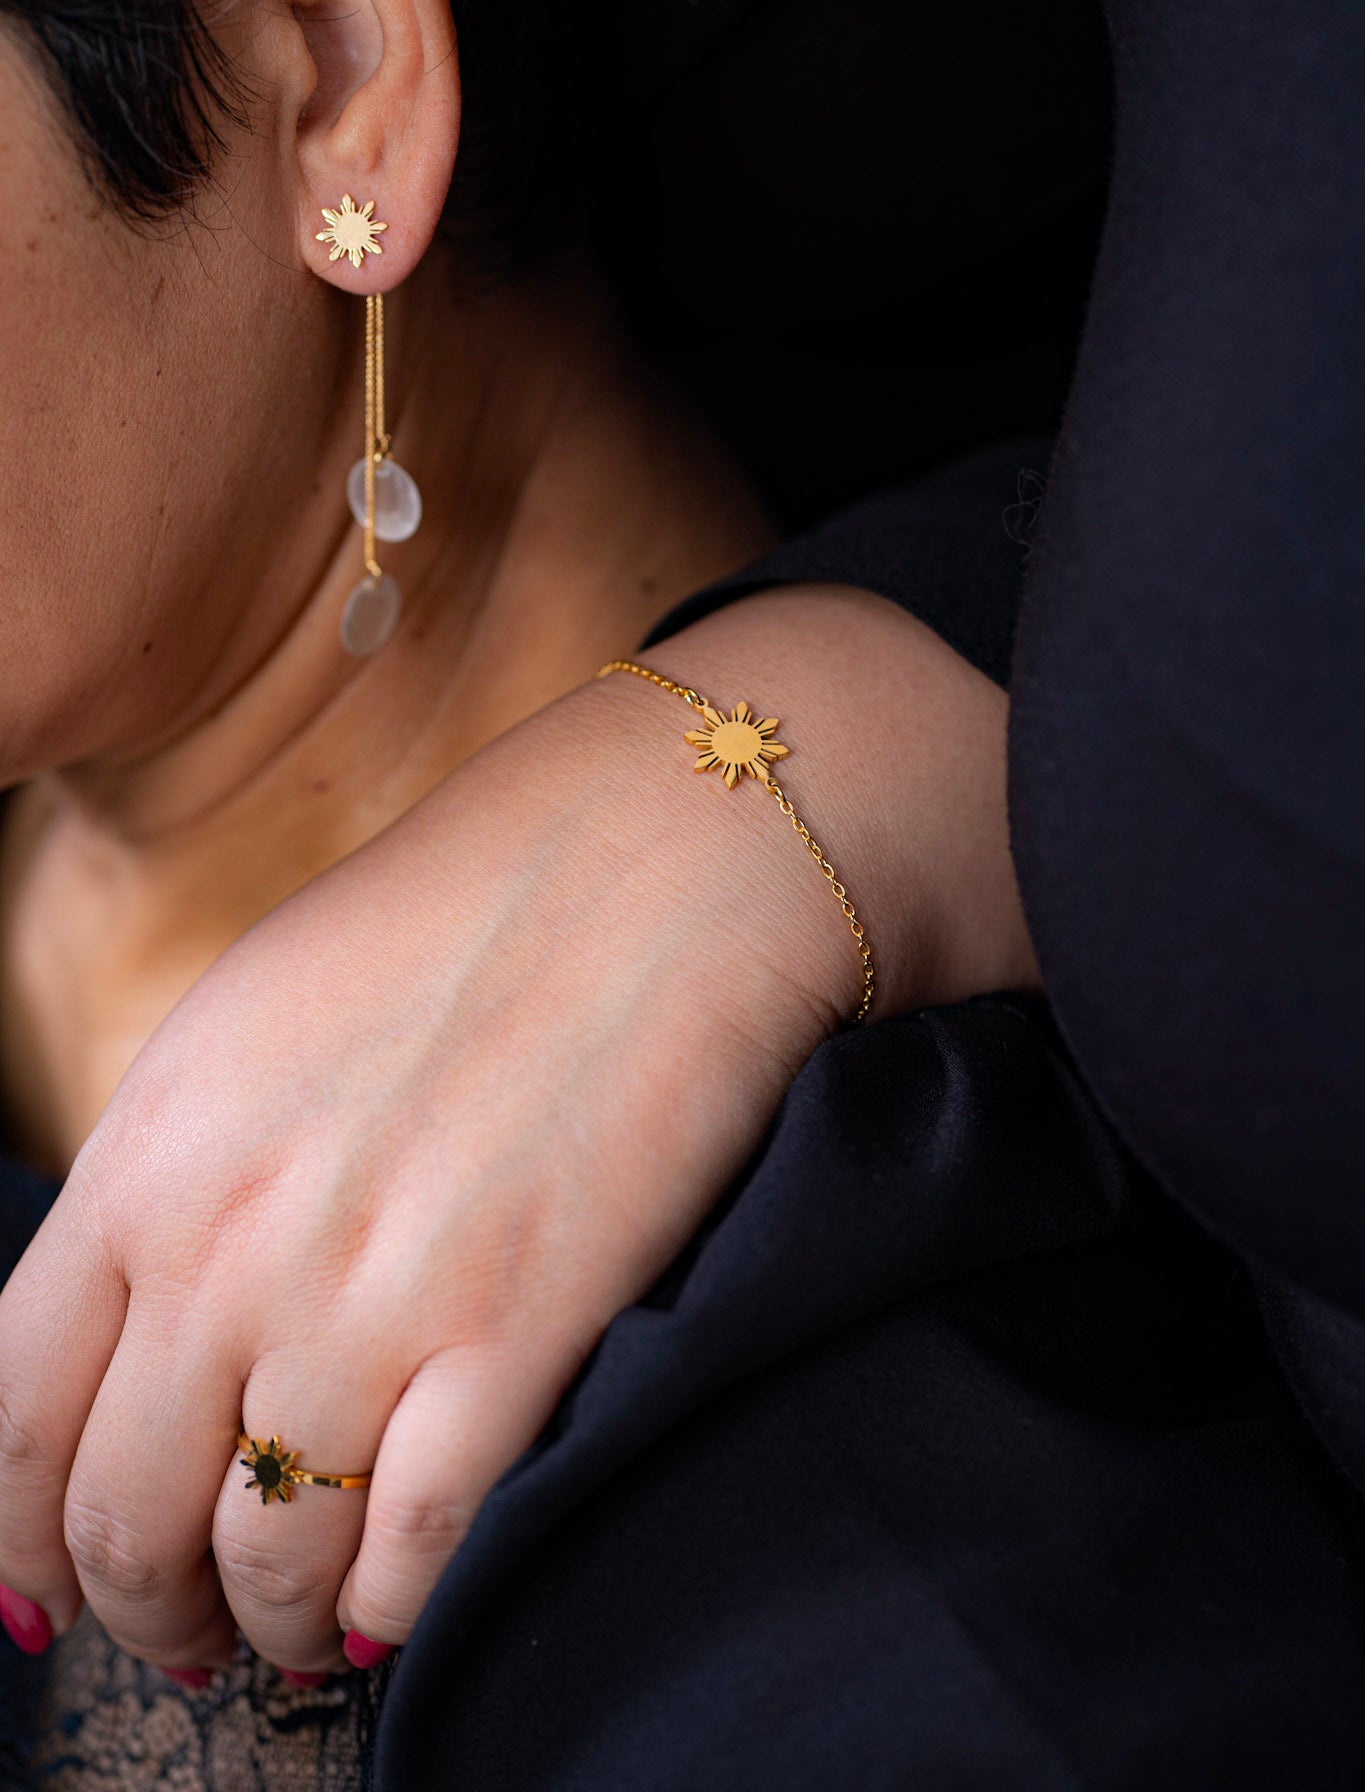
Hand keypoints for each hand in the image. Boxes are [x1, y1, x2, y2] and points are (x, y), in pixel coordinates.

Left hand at [0, 585, 1034, 1677]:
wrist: (660, 860)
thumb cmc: (461, 916)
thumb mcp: (250, 1022)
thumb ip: (171, 1183)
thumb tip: (144, 1337)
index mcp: (148, 1158)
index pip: (13, 1419)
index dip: (22, 1544)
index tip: (48, 1590)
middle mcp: (230, 1248)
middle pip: (124, 1517)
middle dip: (143, 1610)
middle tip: (183, 1636)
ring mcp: (372, 1301)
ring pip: (266, 1557)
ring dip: (267, 1624)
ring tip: (295, 1628)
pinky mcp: (517, 1336)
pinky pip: (413, 1547)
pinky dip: (391, 1606)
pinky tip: (394, 1601)